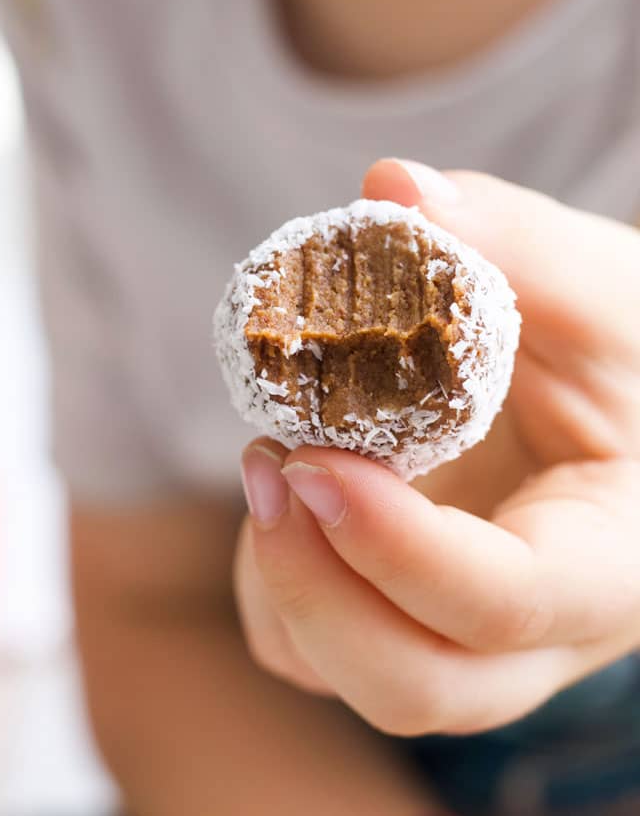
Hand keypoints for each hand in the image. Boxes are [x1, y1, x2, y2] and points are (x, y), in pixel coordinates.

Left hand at [233, 160, 639, 735]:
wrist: (618, 399)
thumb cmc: (628, 349)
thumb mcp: (600, 286)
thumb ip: (512, 236)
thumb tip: (393, 186)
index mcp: (611, 563)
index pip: (507, 602)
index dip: (398, 547)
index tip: (310, 455)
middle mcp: (542, 631)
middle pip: (417, 686)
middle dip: (316, 589)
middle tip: (267, 460)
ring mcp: (474, 637)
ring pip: (353, 679)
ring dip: (286, 584)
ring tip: (270, 457)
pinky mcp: (418, 617)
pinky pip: (324, 650)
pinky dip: (283, 587)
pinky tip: (293, 488)